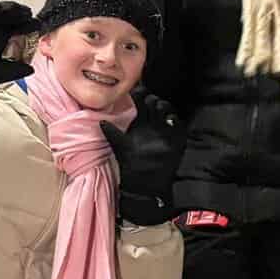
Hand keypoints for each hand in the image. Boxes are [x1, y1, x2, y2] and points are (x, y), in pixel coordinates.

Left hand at [101, 88, 186, 224]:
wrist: (145, 185)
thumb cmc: (132, 167)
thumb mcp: (120, 148)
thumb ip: (113, 134)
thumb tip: (101, 121)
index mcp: (138, 123)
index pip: (140, 102)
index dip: (139, 95)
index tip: (136, 92)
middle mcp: (151, 124)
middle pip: (154, 103)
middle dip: (152, 99)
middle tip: (148, 101)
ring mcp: (163, 131)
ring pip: (166, 110)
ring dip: (163, 106)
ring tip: (158, 108)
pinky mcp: (175, 139)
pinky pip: (177, 124)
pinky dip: (174, 119)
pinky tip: (169, 119)